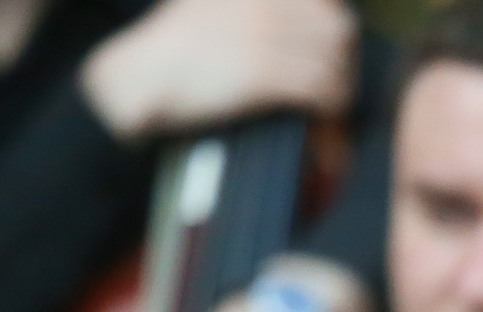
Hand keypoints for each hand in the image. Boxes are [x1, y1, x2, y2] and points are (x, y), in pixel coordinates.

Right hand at [81, 0, 354, 142]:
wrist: (139, 76)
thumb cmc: (170, 52)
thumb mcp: (208, 9)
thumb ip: (247, 10)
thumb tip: (293, 26)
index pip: (323, 5)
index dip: (335, 34)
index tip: (336, 57)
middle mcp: (263, 5)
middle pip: (336, 31)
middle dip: (343, 64)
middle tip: (336, 91)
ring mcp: (264, 36)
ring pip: (331, 63)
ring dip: (339, 94)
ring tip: (332, 117)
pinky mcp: (262, 72)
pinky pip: (319, 91)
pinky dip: (329, 115)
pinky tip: (323, 127)